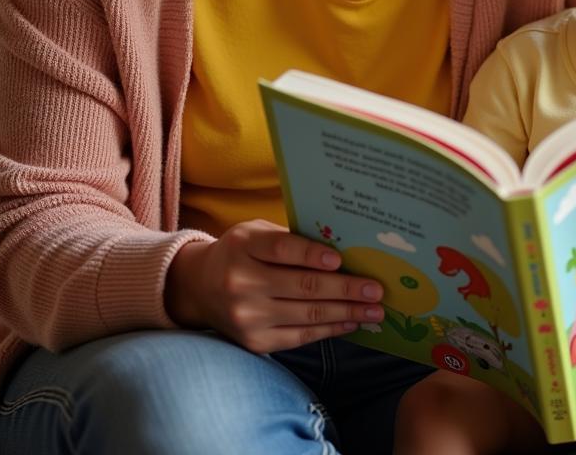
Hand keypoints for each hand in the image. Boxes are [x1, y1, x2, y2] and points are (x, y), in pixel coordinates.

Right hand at [166, 219, 384, 351]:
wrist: (200, 287)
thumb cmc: (242, 252)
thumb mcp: (256, 234)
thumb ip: (290, 239)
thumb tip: (343, 247)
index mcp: (243, 246)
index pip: (281, 249)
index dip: (312, 255)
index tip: (340, 259)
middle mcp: (241, 283)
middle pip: (301, 286)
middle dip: (345, 289)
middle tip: (376, 290)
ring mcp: (247, 316)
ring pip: (306, 314)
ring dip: (346, 313)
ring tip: (374, 311)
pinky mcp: (254, 342)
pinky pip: (299, 336)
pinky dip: (329, 329)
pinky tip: (351, 323)